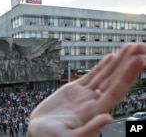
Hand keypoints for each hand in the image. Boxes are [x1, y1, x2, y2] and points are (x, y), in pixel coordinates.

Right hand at [28, 43, 145, 136]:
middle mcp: (93, 102)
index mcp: (93, 112)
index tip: (138, 61)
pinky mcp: (74, 90)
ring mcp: (85, 95)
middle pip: (114, 80)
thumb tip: (107, 117)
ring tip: (129, 48)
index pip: (115, 91)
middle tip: (138, 46)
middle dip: (126, 64)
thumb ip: (89, 130)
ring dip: (117, 62)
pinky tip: (110, 57)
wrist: (39, 131)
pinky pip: (91, 76)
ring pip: (104, 75)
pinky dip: (101, 66)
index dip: (127, 76)